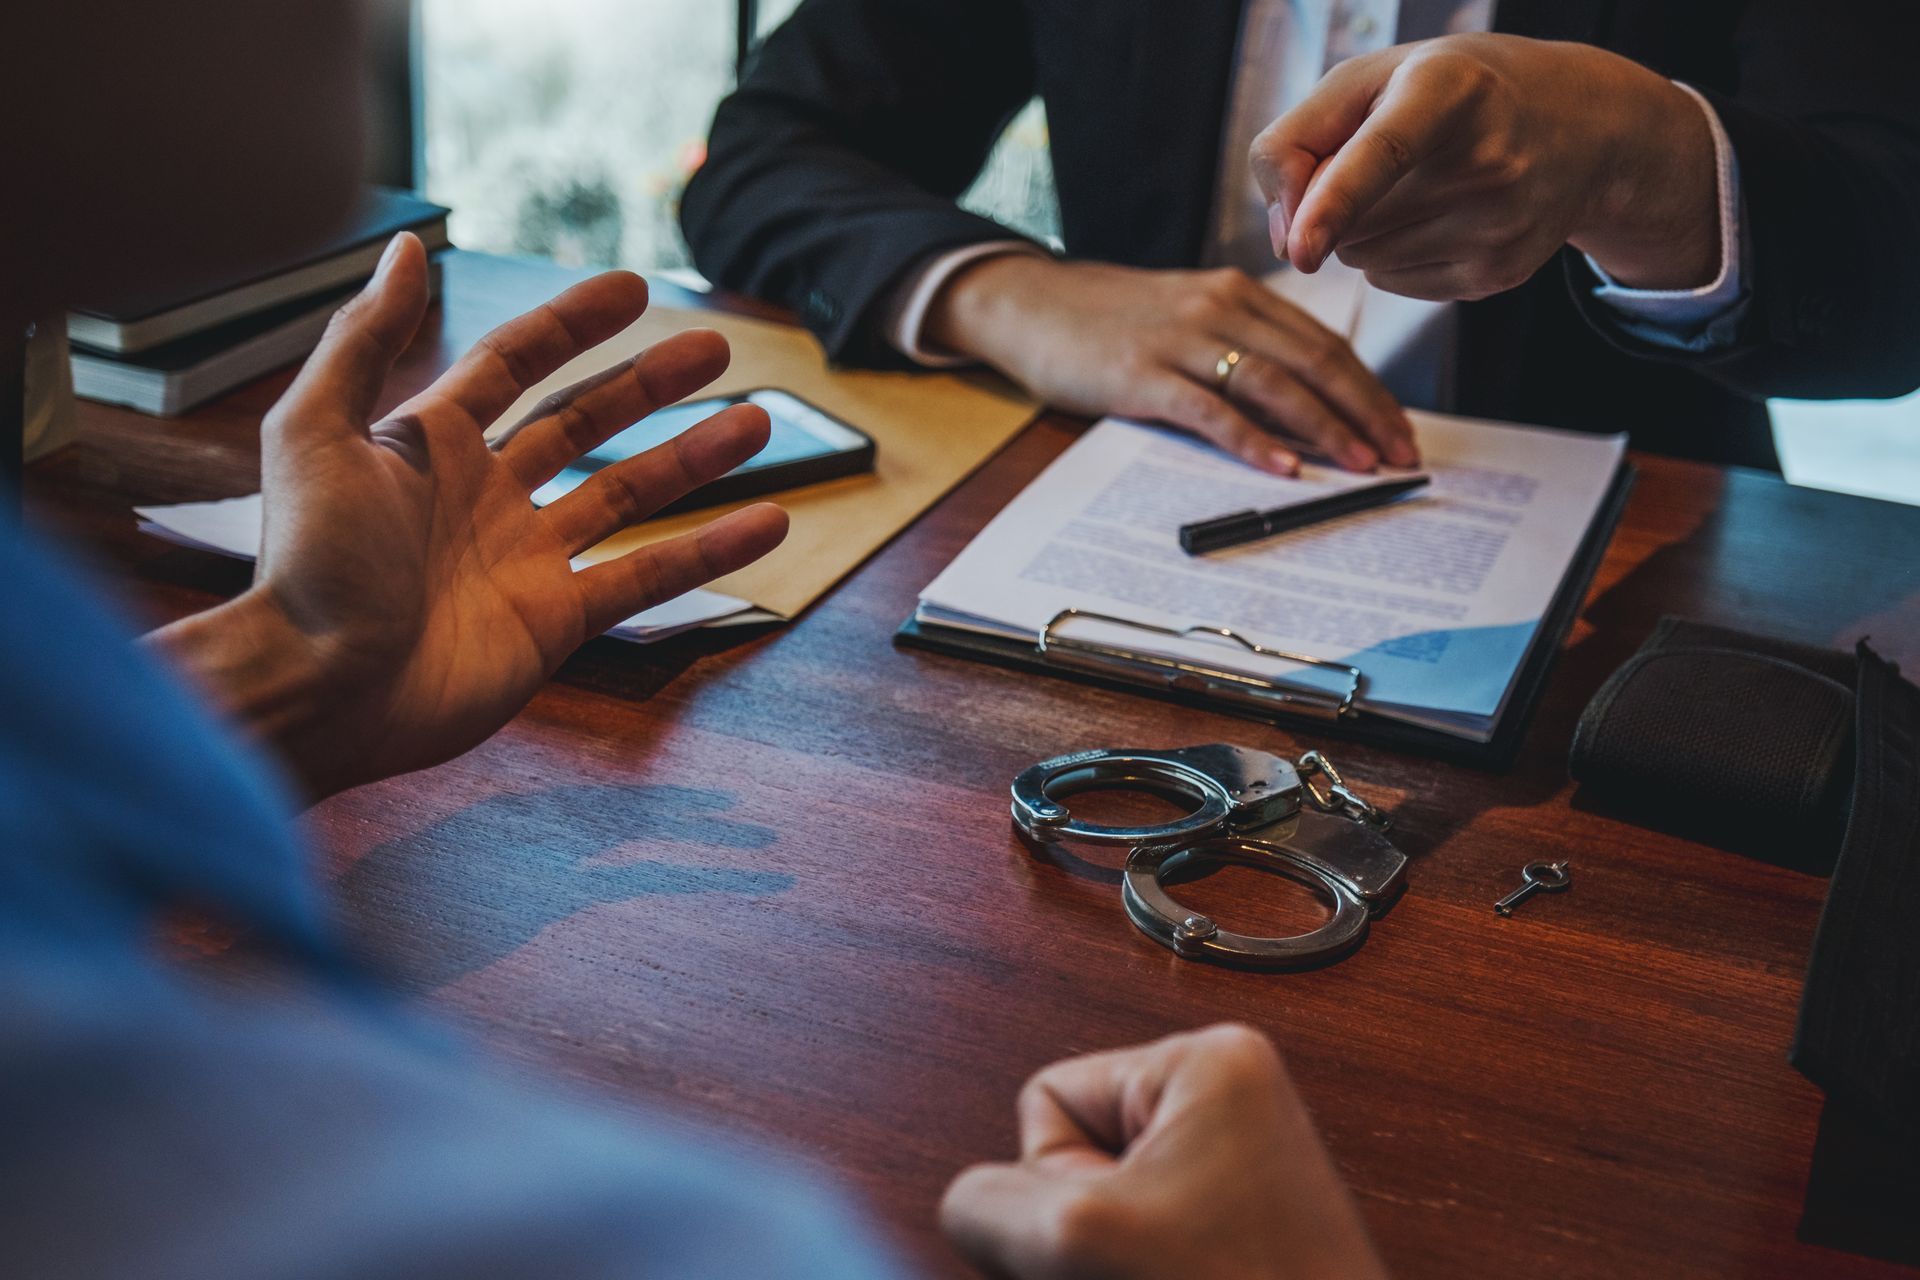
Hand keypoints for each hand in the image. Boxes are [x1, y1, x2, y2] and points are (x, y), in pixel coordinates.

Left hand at [149, 233, 787, 799]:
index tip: (634, 289)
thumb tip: (404, 246)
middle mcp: (484, 493)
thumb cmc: (308, 566)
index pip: (517, 362)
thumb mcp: (317, 432)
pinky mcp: (555, 621)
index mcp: (429, 441)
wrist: (319, 690)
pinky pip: (647, 577)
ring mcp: (526, 558)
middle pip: (585, 421)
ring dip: (693, 458)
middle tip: (715, 349)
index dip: (573, 323)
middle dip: (649, 383)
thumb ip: (364, 338)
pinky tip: (765, 523)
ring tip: (756, 424)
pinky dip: (709, 551)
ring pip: (628, 493)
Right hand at [925, 254, 1415, 473]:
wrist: (1029, 302)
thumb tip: (1302, 399)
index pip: (1323, 343)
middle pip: (1313, 361)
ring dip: (1325, 427)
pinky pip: (1211, 410)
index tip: (1401, 429)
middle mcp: (1219, 306)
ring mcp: (1180, 340)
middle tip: (1401, 455)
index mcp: (1237, 292)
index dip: (1369, 389)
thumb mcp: (1186, 315)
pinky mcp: (1141, 375)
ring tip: (1361, 465)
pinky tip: (1284, 467)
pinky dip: (1253, 440)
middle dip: (1365, 412)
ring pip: (1273, 383)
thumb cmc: (1108, 320)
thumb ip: (1241, 343)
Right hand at [940, 1024, 1388, 1279]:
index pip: (1048, 1096)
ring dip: (1107, 1258)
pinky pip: (1141, 1235)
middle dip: (1085, 1227)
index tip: (1129, 1227)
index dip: (1059, 1179)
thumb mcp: (1078, 1238)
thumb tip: (973, 1206)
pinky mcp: (1242, 1221)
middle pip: (1075, 1149)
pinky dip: (1137, 1268)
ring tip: (1168, 1277)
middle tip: (1150, 1266)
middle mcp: (1233, 1097)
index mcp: (1212, 1059)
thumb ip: (986, 1201)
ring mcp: (1241, 1163)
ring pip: (1103, 1208)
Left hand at [1253, 34, 1720, 300]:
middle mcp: (1486, 158)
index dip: (1334, 202)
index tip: (1300, 250)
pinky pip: (1391, 283)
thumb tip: (1284, 243)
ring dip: (1363, 231)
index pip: (1384, 152)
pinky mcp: (1499, 274)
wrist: (1577, 124)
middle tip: (1390, 157)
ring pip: (1363, 258)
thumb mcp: (1368, 79)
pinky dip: (1392, 256)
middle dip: (1337, 201)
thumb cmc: (1449, 92)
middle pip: (1349, 220)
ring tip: (1419, 184)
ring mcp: (1499, 224)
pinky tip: (1439, 215)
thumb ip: (1296, 141)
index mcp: (1450, 88)